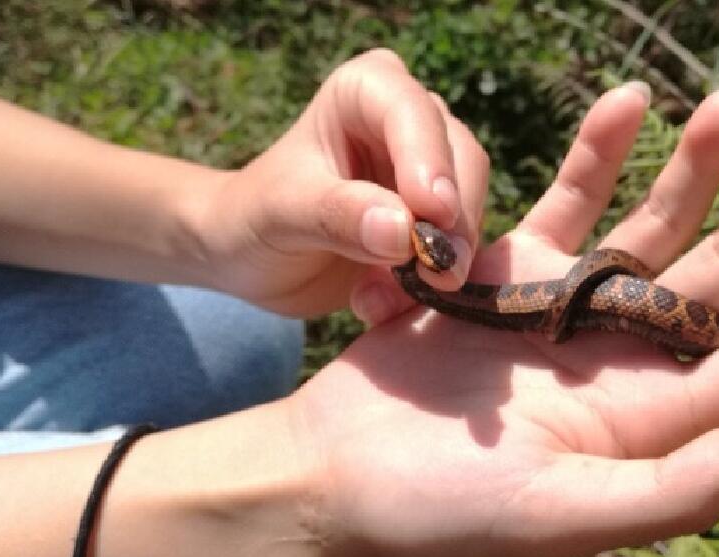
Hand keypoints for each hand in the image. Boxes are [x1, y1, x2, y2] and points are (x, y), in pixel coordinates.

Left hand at [198, 48, 488, 319]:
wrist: (250, 259)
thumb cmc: (253, 218)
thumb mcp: (282, 212)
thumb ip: (338, 214)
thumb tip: (405, 230)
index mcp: (366, 90)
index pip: (413, 111)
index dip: (428, 160)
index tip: (433, 214)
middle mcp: (408, 122)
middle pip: (461, 161)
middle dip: (453, 221)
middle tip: (437, 276)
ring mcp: (426, 173)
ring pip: (469, 210)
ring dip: (441, 261)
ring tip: (381, 300)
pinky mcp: (434, 222)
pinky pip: (457, 250)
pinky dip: (430, 284)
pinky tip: (383, 305)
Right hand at [293, 86, 718, 556]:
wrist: (342, 466)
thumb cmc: (443, 508)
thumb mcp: (561, 514)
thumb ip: (672, 489)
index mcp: (645, 418)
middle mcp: (617, 357)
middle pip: (716, 276)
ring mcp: (563, 306)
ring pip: (648, 228)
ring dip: (695, 169)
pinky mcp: (507, 270)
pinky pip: (565, 203)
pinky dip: (595, 155)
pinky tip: (629, 104)